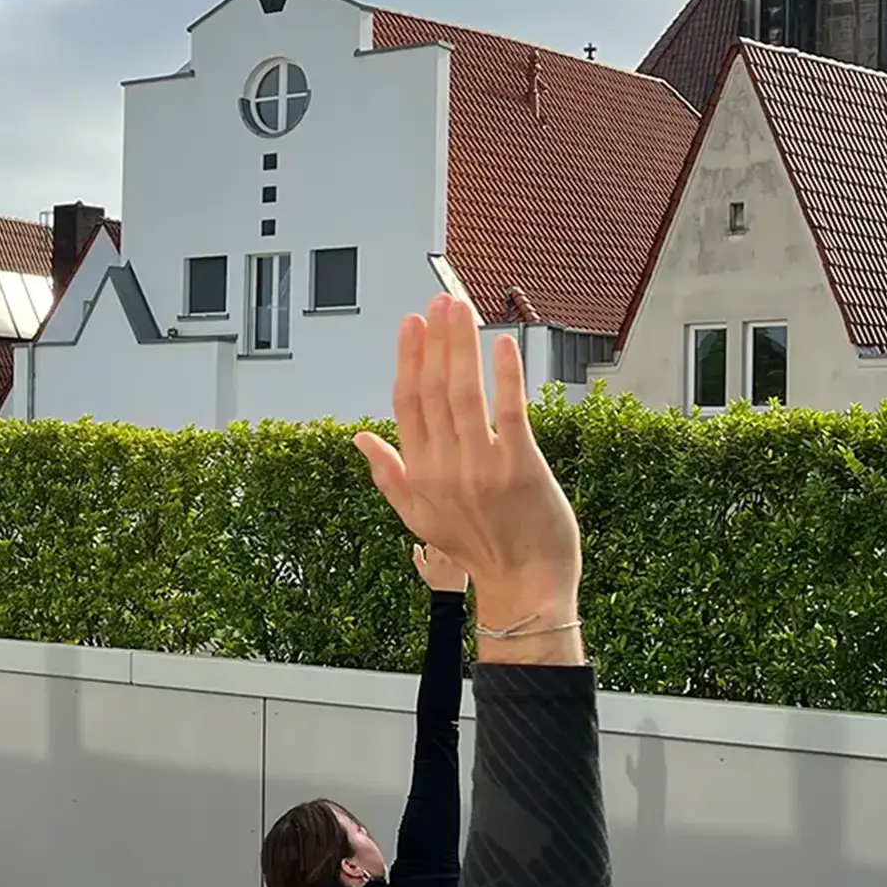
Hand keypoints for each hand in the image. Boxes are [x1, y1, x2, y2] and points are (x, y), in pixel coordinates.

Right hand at [354, 299, 579, 631]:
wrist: (526, 584)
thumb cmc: (479, 551)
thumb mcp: (419, 517)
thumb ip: (388, 474)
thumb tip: (360, 438)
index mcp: (421, 473)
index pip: (407, 404)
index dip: (408, 359)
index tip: (411, 325)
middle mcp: (446, 466)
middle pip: (433, 390)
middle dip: (434, 341)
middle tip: (438, 302)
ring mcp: (482, 466)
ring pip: (464, 394)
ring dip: (461, 347)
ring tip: (460, 310)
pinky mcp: (521, 467)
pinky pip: (509, 413)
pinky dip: (504, 377)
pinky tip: (502, 345)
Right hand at [412, 543, 467, 595]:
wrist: (449, 593)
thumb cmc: (435, 582)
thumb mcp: (422, 572)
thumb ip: (417, 558)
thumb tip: (416, 545)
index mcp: (432, 556)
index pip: (432, 540)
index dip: (434, 540)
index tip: (435, 543)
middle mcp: (443, 555)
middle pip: (444, 539)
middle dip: (444, 540)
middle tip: (445, 546)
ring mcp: (453, 558)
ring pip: (453, 544)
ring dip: (453, 544)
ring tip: (452, 552)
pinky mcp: (463, 560)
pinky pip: (462, 550)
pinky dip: (460, 550)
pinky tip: (459, 555)